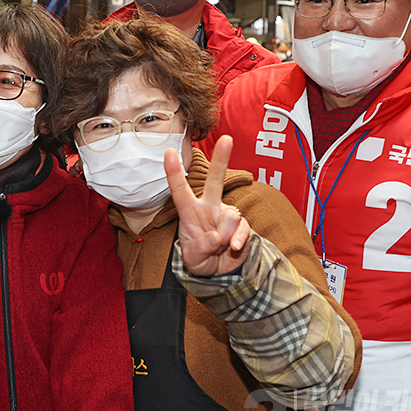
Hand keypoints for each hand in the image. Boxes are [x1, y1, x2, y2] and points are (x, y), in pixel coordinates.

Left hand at [164, 135, 250, 276]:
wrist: (218, 272)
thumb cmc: (199, 257)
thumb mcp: (192, 258)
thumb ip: (201, 247)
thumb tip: (216, 237)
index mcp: (190, 211)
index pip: (179, 190)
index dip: (173, 172)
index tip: (168, 151)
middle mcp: (209, 207)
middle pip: (214, 180)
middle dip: (221, 159)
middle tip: (227, 139)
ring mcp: (226, 214)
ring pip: (230, 216)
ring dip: (224, 237)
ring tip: (219, 247)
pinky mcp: (242, 226)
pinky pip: (242, 230)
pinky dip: (237, 242)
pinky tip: (232, 248)